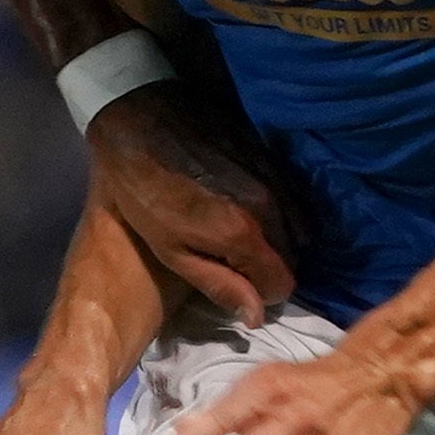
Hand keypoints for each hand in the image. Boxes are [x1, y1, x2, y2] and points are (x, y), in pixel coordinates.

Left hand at [85, 86, 291, 326]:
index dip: (262, 293)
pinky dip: (275, 210)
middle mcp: (270, 206)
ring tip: (237, 232)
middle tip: (234, 260)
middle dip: (269, 266)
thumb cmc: (145, 191)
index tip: (240, 286)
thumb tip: (257, 317)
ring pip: (295, 226)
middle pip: (293, 256)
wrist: (139, 117)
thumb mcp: (172, 250)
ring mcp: (274, 176)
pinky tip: (243, 204)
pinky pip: (289, 196)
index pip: (283, 284)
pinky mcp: (270, 153)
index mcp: (244, 234)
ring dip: (274, 237)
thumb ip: (220, 285)